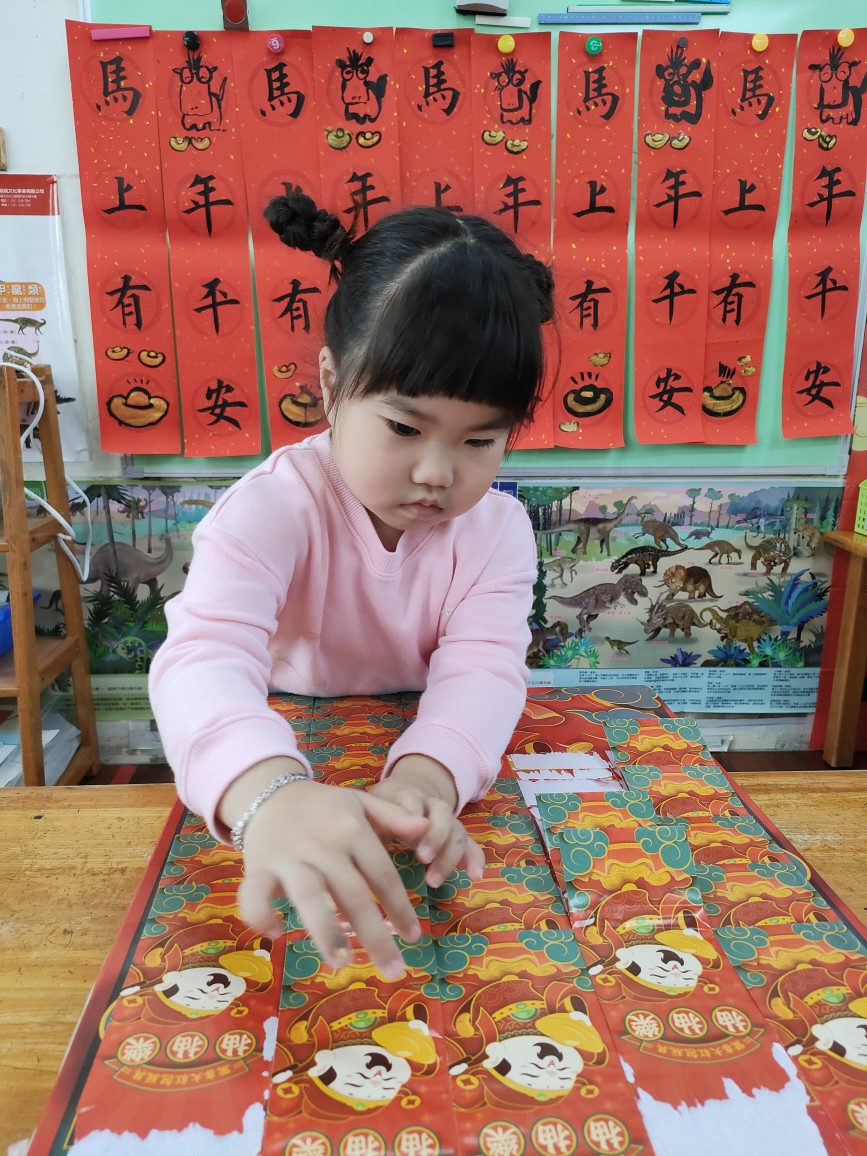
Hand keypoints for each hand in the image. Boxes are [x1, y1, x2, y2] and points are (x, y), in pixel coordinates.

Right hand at [219, 759, 430, 978]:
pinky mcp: (259, 868)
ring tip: (342, 963)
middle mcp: (324, 846)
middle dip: (375, 935)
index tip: (414, 937)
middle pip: (353, 895)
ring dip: (326, 932)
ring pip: (309, 897)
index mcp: (353, 831)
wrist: (270, 793)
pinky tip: (277, 934)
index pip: (382, 875)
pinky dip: (262, 915)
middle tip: (394, 970)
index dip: (400, 907)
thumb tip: (426, 826)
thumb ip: (394, 815)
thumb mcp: (361, 802)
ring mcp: (290, 858)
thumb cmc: (323, 806)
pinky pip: (255, 894)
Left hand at [370, 755, 484, 887]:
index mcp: (404, 795)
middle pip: (441, 813)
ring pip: (456, 828)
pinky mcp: (454, 832)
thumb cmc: (377, 809)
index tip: (402, 837)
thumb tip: (350, 856)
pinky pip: (469, 842)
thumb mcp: (366, 810)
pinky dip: (474, 858)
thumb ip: (363, 827)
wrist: (402, 790)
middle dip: (435, 837)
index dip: (411, 818)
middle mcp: (429, 804)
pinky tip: (475, 876)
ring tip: (434, 880)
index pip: (411, 802)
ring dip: (449, 854)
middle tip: (423, 861)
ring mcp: (445, 818)